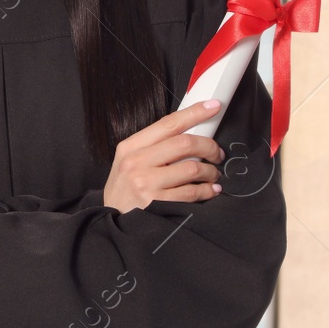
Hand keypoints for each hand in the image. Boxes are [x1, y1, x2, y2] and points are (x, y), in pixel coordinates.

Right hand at [102, 99, 226, 212]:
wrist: (111, 220)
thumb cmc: (125, 189)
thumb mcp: (129, 160)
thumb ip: (155, 146)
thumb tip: (191, 132)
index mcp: (131, 146)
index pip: (168, 123)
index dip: (195, 113)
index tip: (213, 106)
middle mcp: (136, 162)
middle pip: (184, 143)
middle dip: (209, 146)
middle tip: (217, 153)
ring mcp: (146, 183)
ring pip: (192, 168)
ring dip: (210, 171)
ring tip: (213, 174)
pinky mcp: (157, 203)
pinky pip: (192, 192)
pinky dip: (207, 190)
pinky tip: (210, 190)